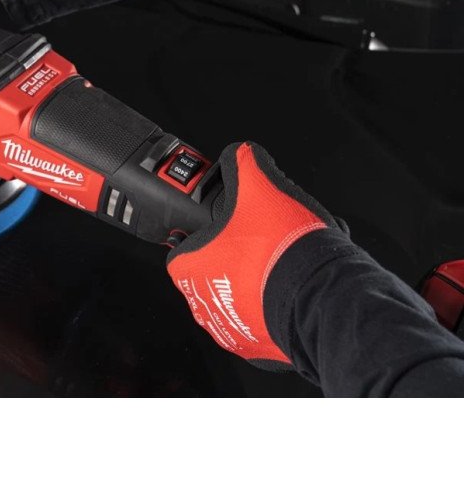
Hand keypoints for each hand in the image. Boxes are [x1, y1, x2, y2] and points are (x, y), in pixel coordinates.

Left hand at [166, 142, 345, 367]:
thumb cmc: (283, 250)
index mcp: (190, 269)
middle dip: (230, 261)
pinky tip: (285, 292)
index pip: (182, 252)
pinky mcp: (256, 348)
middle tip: (254, 247)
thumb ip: (244, 164)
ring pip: (232, 302)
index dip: (202, 238)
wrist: (321, 295)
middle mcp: (202, 304)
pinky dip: (269, 311)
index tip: (221, 232)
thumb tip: (242, 154)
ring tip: (274, 268)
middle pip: (209, 276)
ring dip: (249, 287)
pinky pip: (257, 326)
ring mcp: (229, 330)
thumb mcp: (261, 187)